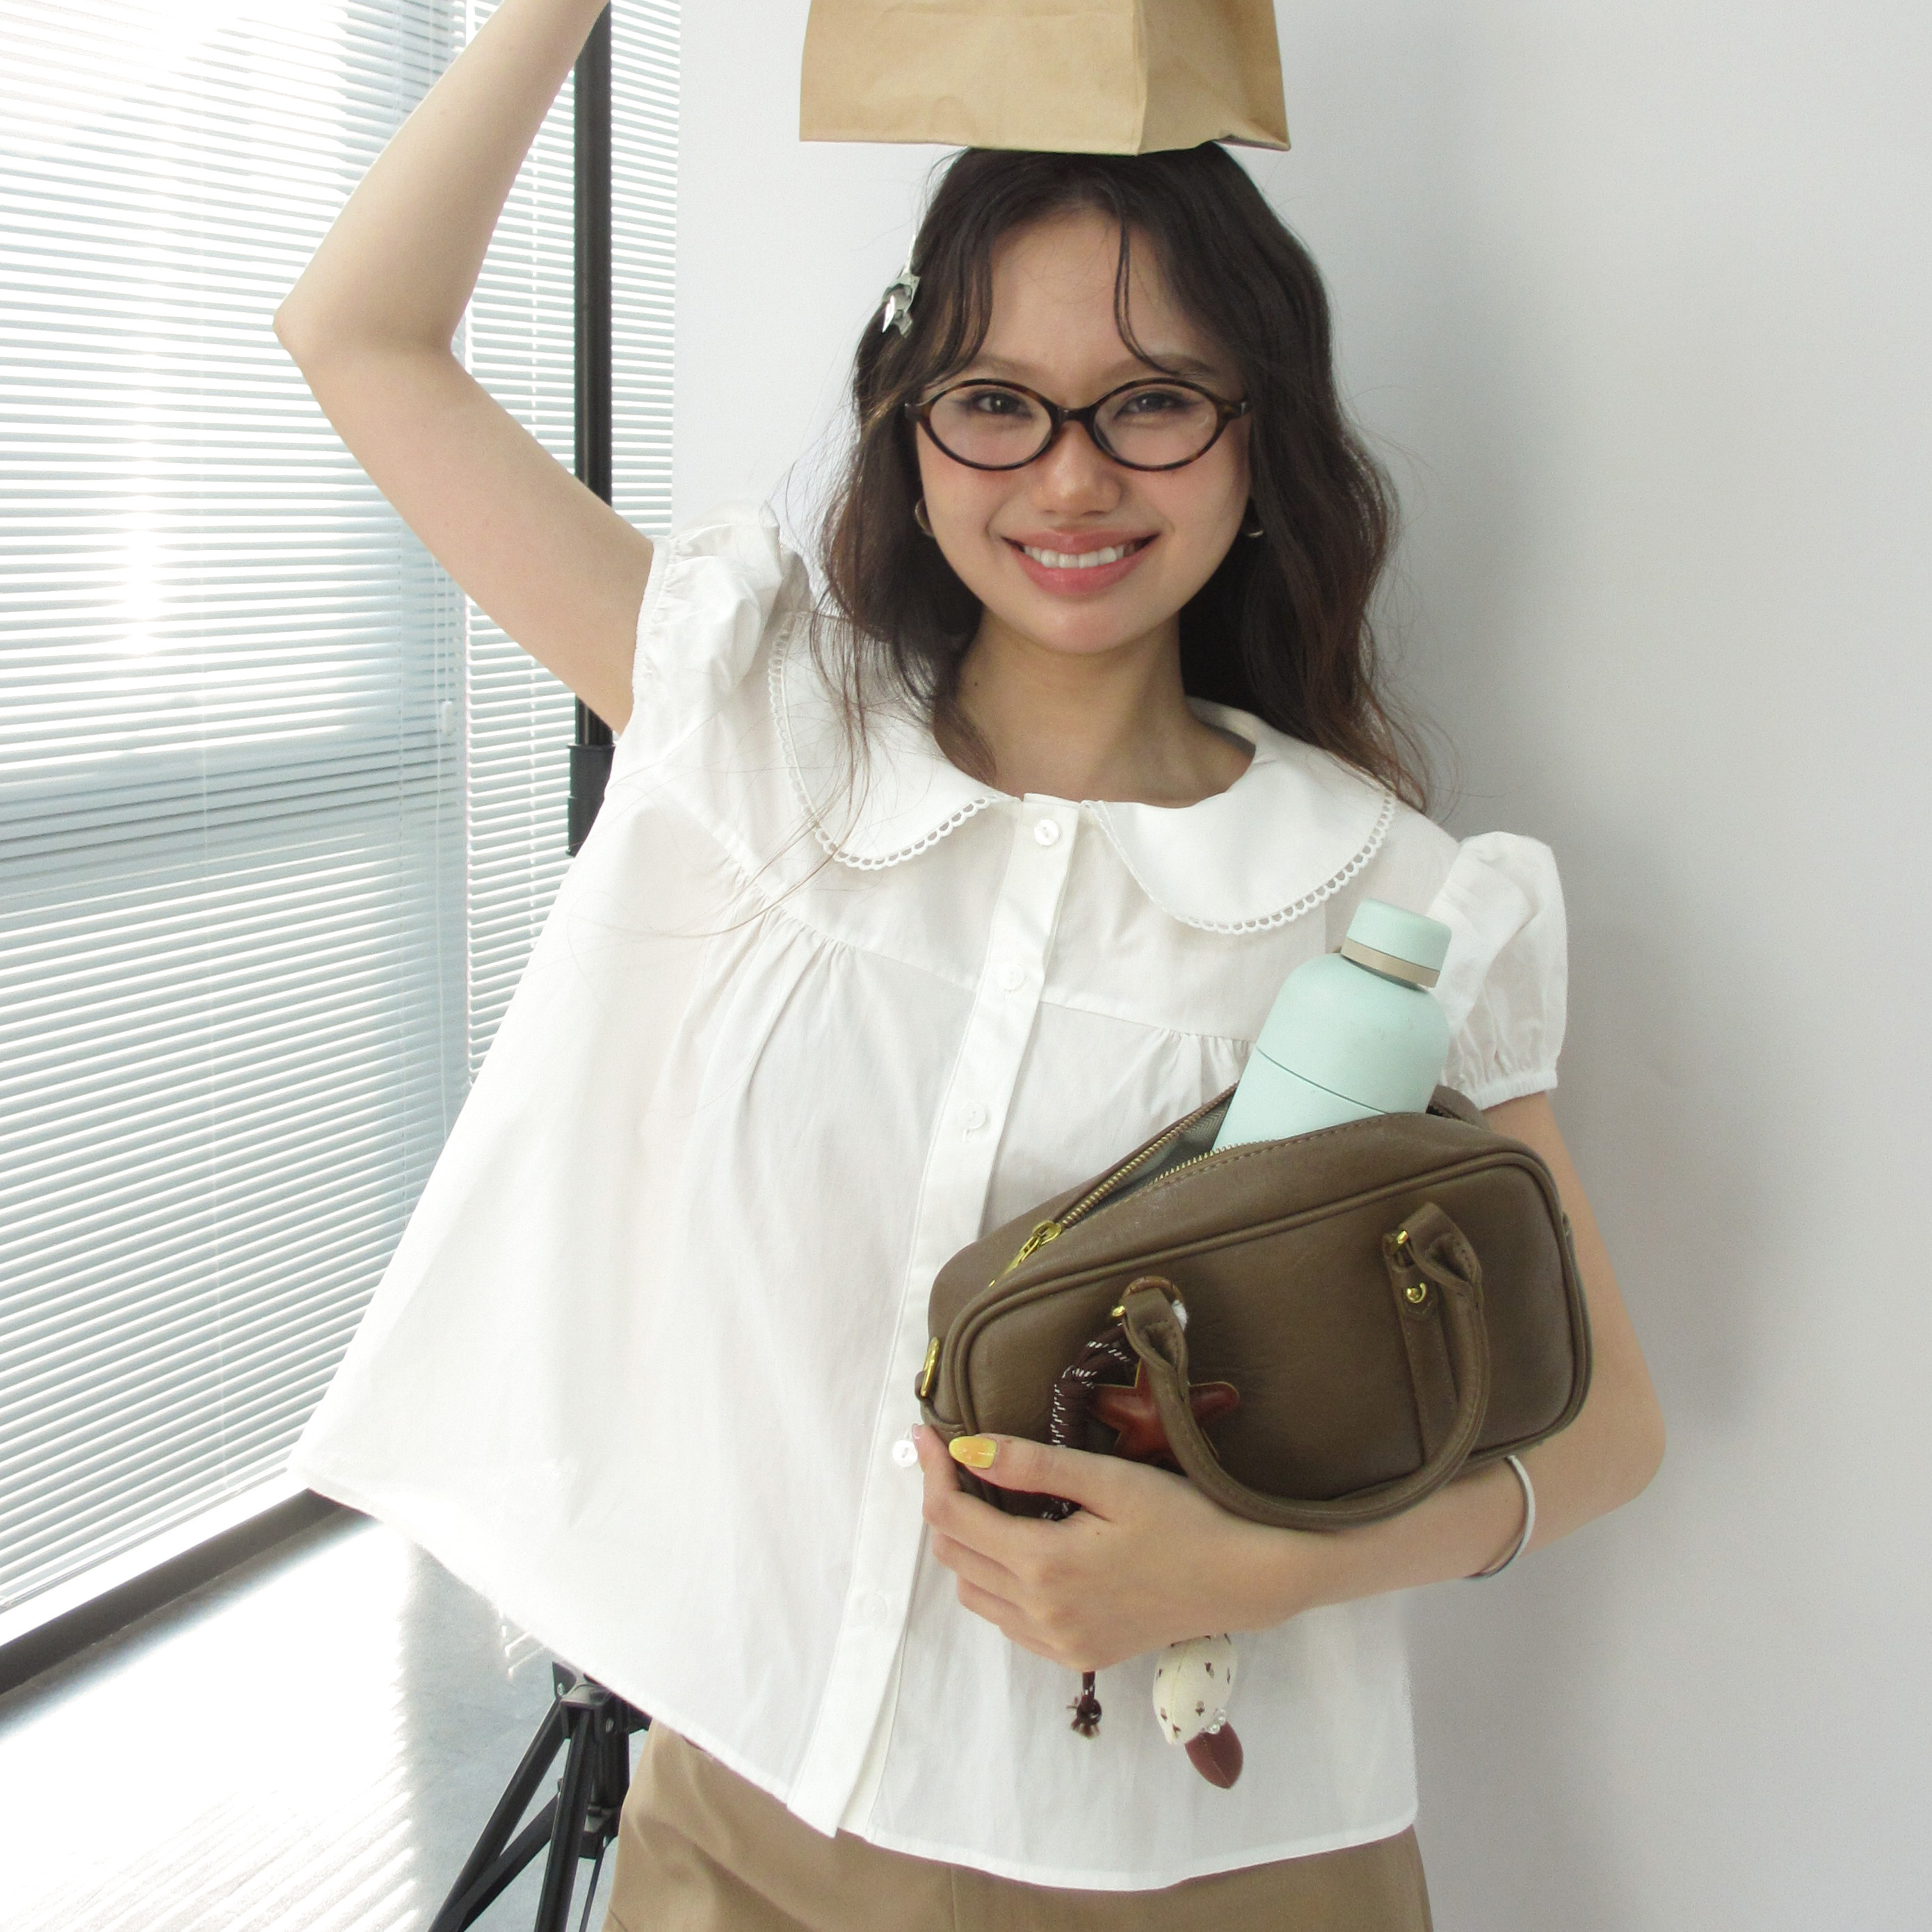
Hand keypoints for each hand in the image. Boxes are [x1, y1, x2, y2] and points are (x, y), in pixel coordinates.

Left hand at [913, 1427, 1318, 1671]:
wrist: (1242, 1581)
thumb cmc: (1184, 1519)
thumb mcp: (1110, 1480)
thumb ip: (1033, 1466)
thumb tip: (965, 1450)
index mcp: (1044, 1565)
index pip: (951, 1519)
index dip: (929, 1472)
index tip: (927, 1434)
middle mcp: (1040, 1614)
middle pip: (954, 1555)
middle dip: (944, 1503)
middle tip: (958, 1461)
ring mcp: (1056, 1642)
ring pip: (973, 1591)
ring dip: (967, 1545)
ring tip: (990, 1500)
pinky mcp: (1074, 1655)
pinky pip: (1005, 1620)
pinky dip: (994, 1581)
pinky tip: (1022, 1550)